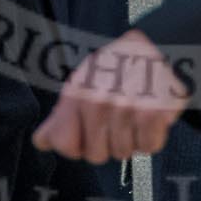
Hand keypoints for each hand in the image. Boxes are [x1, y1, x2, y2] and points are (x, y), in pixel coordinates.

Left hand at [33, 30, 187, 163]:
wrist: (161, 45)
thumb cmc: (119, 66)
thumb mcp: (84, 80)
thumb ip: (62, 114)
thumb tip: (40, 142)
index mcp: (76, 94)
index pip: (65, 144)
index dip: (78, 143)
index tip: (89, 129)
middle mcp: (97, 103)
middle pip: (96, 155)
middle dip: (108, 141)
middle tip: (118, 116)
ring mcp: (124, 110)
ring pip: (124, 153)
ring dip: (132, 138)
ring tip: (136, 112)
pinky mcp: (152, 115)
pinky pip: (149, 147)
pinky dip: (153, 136)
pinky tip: (150, 115)